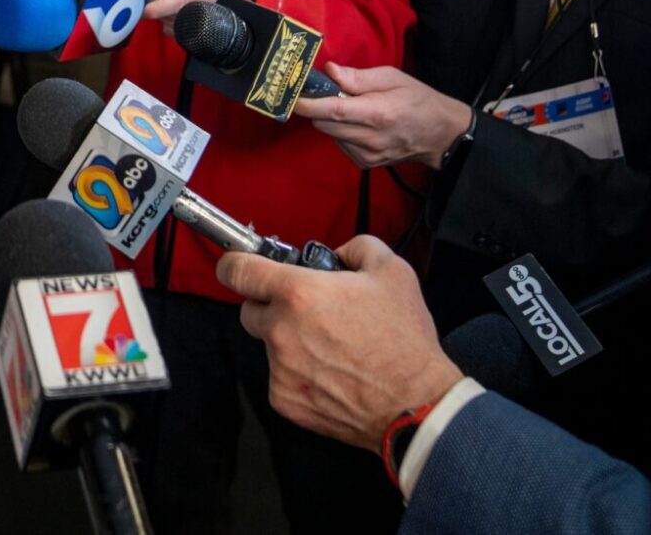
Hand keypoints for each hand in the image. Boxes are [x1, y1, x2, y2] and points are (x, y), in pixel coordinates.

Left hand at [143, 0, 257, 22]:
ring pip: (178, 27)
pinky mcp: (209, 34)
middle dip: (162, 7)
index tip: (146, 9)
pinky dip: (171, 20)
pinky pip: (180, 33)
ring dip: (166, 13)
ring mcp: (218, 24)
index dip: (165, 4)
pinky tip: (178, 7)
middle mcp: (224, 8)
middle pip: (181, 16)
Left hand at [217, 236, 462, 453]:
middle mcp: (281, 332)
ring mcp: (280, 370)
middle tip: (309, 311)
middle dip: (272, 306)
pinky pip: (280, 377)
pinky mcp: (286, 401)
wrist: (416, 403)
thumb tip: (336, 255)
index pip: (237, 271)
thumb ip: (355, 247)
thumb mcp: (392, 271)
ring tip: (332, 347)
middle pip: (250, 310)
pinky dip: (298, 374)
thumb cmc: (403, 340)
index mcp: (298, 294)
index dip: (234, 265)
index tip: (237, 267)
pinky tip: (332, 373)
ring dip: (289, 342)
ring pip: (270, 346)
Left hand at [293, 63, 471, 168]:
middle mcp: (370, 138)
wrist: (440, 134)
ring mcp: (368, 155)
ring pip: (331, 134)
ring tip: (353, 108)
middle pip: (325, 123)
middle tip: (328, 92)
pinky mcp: (366, 163)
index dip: (308, 104)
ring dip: (332, 120)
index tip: (291, 96)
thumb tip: (330, 72)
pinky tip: (359, 124)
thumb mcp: (393, 78)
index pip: (333, 110)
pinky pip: (340, 144)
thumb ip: (359, 77)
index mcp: (377, 113)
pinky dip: (342, 132)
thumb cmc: (418, 100)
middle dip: (320, 107)